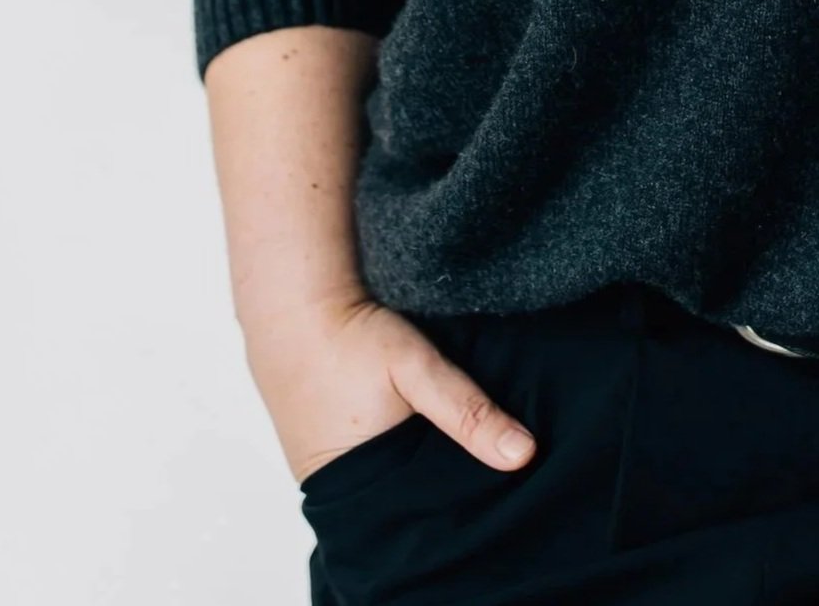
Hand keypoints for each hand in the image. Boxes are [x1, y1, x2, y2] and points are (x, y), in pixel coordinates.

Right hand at [244, 289, 537, 486]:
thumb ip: (467, 412)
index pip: (429, 512)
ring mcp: (331, 470)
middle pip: (413, 499)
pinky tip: (427, 425)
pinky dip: (402, 447)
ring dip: (425, 461)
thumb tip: (523, 456)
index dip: (466, 496)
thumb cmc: (351, 340)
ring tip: (464, 438)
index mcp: (363, 492)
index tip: (506, 479)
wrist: (294, 306)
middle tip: (493, 453)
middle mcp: (344, 492)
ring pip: (396, 478)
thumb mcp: (417, 369)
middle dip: (448, 480)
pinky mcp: (329, 446)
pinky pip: (377, 459)